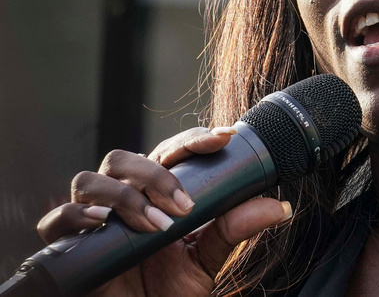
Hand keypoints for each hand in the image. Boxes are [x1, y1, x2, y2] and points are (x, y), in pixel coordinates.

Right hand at [36, 127, 290, 295]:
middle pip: (126, 158)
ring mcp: (92, 220)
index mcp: (155, 195)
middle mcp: (121, 199)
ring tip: (155, 226)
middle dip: (156, 173)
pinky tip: (104, 224)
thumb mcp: (206, 260)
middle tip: (185, 206)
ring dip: (126, 196)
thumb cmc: (165, 292)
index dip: (194, 139)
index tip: (226, 137)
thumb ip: (234, 230)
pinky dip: (77, 216)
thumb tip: (279, 207)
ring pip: (91, 179)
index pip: (170, 153)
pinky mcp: (67, 247)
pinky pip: (57, 220)